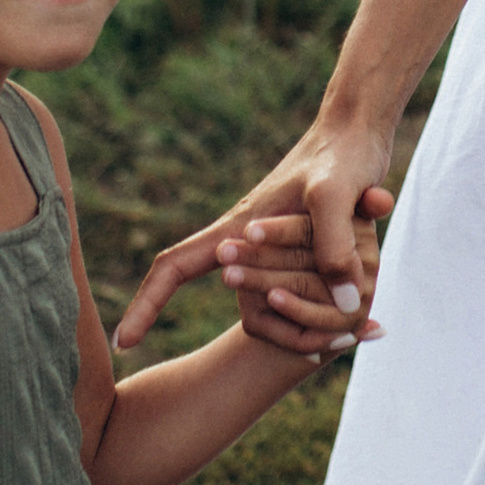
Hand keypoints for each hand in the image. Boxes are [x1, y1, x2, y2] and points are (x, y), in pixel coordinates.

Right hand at [114, 126, 396, 350]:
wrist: (360, 129)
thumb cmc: (342, 154)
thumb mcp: (335, 196)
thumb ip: (336, 246)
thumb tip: (345, 303)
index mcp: (239, 228)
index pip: (176, 267)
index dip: (146, 305)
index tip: (124, 345)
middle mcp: (250, 240)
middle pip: (243, 297)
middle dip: (275, 328)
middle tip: (299, 354)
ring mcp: (277, 244)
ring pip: (281, 298)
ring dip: (310, 320)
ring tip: (336, 343)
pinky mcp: (307, 245)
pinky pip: (312, 287)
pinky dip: (335, 303)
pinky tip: (358, 319)